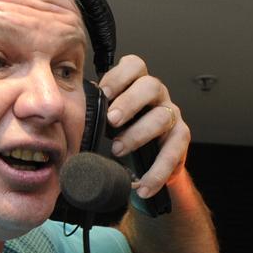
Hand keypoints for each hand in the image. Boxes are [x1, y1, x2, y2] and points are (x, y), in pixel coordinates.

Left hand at [98, 55, 190, 198]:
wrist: (144, 166)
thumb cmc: (122, 135)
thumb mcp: (106, 120)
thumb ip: (95, 110)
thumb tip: (71, 109)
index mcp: (137, 84)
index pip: (134, 66)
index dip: (119, 76)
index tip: (102, 92)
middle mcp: (157, 96)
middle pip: (150, 86)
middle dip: (130, 102)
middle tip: (111, 120)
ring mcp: (172, 115)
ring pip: (162, 116)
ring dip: (138, 134)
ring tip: (118, 150)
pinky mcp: (181, 138)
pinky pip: (173, 152)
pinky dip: (157, 172)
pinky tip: (142, 186)